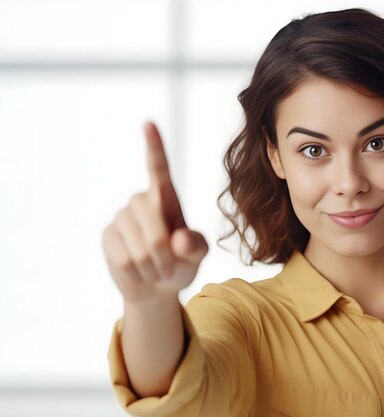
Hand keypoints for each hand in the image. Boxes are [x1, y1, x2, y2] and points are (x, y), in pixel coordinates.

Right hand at [102, 121, 208, 302]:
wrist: (157, 285)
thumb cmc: (182, 262)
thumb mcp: (197, 255)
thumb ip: (195, 246)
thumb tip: (179, 239)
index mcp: (167, 196)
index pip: (158, 168)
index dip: (154, 147)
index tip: (148, 123)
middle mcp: (142, 200)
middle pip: (155, 232)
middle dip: (166, 258)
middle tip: (171, 267)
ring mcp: (122, 217)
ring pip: (139, 250)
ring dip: (153, 268)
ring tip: (155, 268)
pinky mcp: (108, 235)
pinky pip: (124, 260)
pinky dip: (137, 274)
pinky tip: (138, 271)